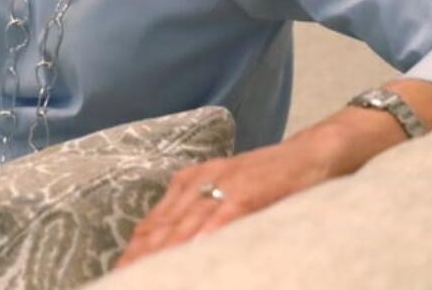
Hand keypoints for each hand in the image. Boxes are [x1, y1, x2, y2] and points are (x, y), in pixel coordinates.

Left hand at [115, 135, 333, 269]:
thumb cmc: (270, 182)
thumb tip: (180, 252)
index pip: (153, 224)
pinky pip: (219, 220)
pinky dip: (203, 241)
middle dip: (140, 260)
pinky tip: (193, 257)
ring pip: (182, 227)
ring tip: (147, 279)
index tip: (120, 275)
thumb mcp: (227, 196)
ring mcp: (222, 185)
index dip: (134, 253)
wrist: (312, 155)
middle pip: (160, 229)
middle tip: (123, 282)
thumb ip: (202, 220)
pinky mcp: (246, 192)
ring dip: (163, 257)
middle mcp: (198, 182)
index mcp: (189, 183)